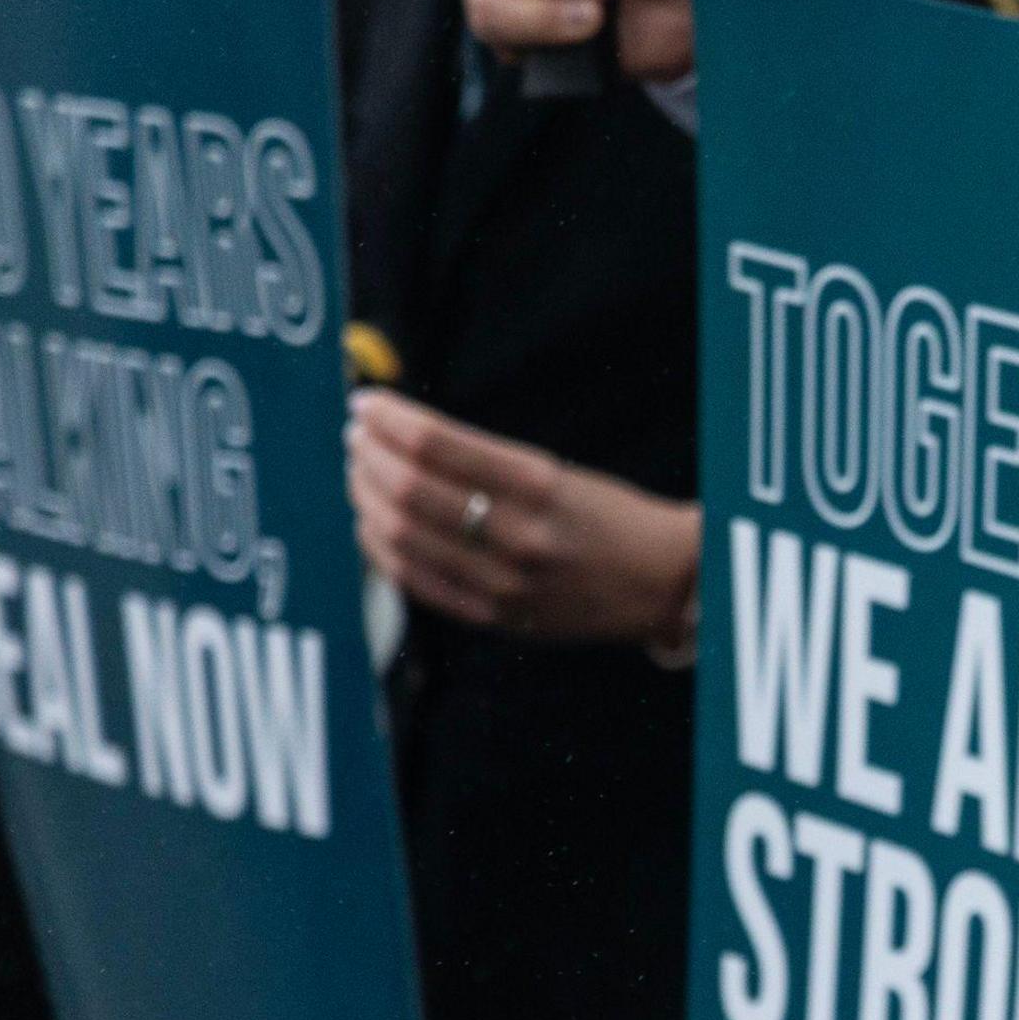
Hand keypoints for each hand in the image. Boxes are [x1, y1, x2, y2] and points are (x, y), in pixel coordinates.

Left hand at [348, 390, 699, 644]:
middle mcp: (521, 536)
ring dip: (368, 498)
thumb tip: (402, 437)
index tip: (366, 403)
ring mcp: (505, 582)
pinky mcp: (496, 616)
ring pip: (405, 536)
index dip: (391, 421)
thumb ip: (484, 463)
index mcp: (541, 487)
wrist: (662, 584)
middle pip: (412, 490)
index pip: (438, 446)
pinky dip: (382, 549)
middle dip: (370, 457)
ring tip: (359, 473)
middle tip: (356, 437)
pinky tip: (372, 522)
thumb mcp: (558, 475)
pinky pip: (417, 581)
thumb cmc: (609, 518)